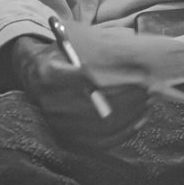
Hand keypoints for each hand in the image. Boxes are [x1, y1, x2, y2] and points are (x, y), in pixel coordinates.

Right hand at [3, 34, 148, 149]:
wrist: (32, 75)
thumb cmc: (59, 55)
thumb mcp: (70, 43)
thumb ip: (95, 48)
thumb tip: (134, 54)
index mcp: (50, 74)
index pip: (86, 78)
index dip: (119, 79)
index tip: (139, 75)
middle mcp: (51, 103)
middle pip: (100, 105)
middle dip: (131, 96)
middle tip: (151, 86)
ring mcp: (59, 124)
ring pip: (104, 124)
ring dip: (133, 112)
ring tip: (150, 98)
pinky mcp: (68, 138)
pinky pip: (102, 141)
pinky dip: (126, 130)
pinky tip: (141, 117)